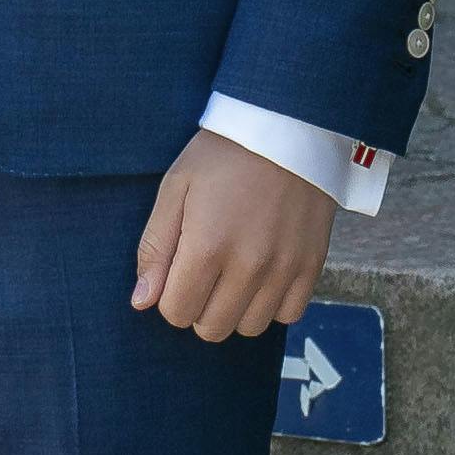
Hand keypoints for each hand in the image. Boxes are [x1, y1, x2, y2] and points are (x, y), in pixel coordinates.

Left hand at [134, 129, 335, 342]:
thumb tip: (142, 302)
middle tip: (203, 272)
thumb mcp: (176, 187)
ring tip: (232, 273)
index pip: (176, 312)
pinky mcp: (312, 265)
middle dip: (197, 307)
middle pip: (211, 328)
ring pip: (249, 328)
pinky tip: (262, 276)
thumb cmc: (224, 154)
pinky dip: (271, 304)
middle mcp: (248, 265)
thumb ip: (156, 247)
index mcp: (208, 246)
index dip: (169, 297)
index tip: (177, 270)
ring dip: (234, 309)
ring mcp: (284, 268)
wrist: (288, 126)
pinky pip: (288, 315)